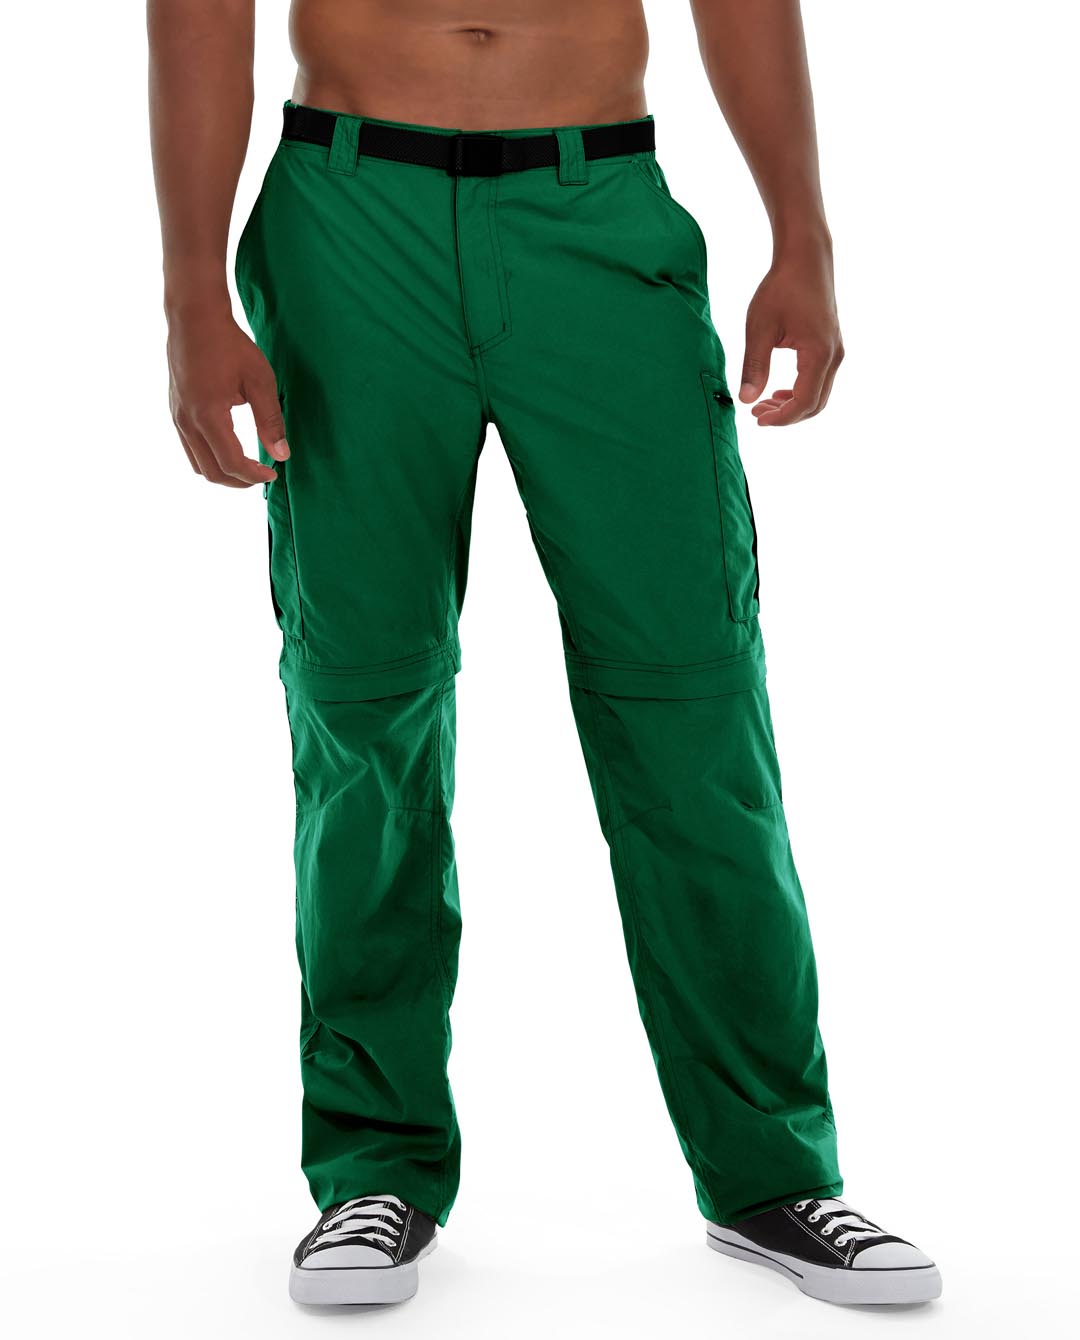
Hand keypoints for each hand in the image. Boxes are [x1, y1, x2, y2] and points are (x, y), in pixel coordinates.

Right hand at [166, 304, 287, 486]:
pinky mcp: (175, 411)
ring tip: (248, 466)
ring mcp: (177, 417)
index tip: (273, 473)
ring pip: (198, 465)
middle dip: (239, 481)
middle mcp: (187, 421)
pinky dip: (210, 458)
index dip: (254, 476)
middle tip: (262, 474)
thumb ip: (270, 420)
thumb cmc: (230, 345)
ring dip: (223, 472)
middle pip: (212, 472)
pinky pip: (190, 448)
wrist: (194, 318)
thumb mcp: (259, 381)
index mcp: (208, 415)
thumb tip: (281, 454)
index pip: (231, 463)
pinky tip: (229, 448)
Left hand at [739, 243, 843, 426]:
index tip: (756, 418)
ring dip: (793, 406)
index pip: (804, 402)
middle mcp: (834, 356)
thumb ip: (754, 366)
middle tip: (756, 414)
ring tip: (763, 404)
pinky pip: (820, 381)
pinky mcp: (831, 346)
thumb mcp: (760, 328)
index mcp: (819, 354)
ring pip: (819, 395)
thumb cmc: (781, 288)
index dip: (781, 418)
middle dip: (786, 416)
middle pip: (815, 404)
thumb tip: (746, 400)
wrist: (805, 258)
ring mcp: (836, 351)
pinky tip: (778, 391)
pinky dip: (801, 392)